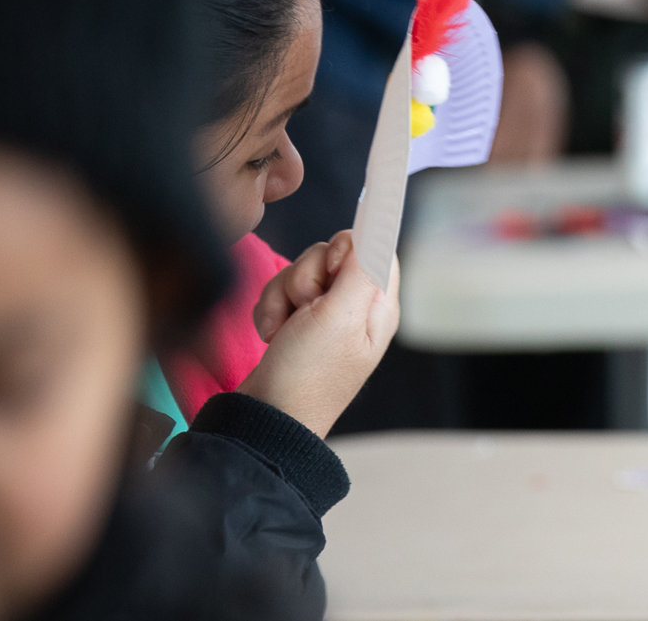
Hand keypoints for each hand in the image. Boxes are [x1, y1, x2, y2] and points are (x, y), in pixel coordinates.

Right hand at [240, 230, 398, 436]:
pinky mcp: (297, 321)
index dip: (347, 249)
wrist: (269, 414)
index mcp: (378, 305)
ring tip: (284, 330)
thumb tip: (378, 233)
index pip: (375, 248)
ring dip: (282, 296)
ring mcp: (325, 315)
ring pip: (301, 271)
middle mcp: (356, 307)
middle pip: (331, 255)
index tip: (332, 269)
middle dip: (306, 276)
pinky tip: (272, 336)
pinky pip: (280, 291)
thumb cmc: (309, 374)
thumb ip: (360, 272)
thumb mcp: (340, 318)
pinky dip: (270, 310)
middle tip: (306, 310)